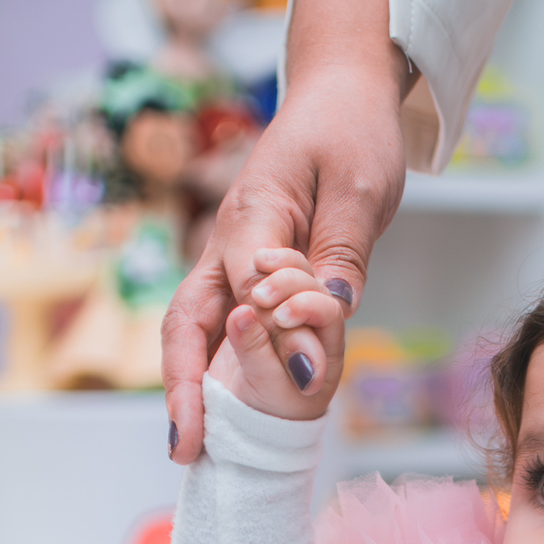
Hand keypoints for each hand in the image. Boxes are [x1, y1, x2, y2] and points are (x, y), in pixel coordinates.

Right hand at [163, 68, 404, 462]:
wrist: (340, 96)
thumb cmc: (352, 133)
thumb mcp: (361, 189)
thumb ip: (340, 254)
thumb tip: (328, 313)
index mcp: (253, 218)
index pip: (249, 291)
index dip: (270, 338)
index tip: (307, 380)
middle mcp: (228, 246)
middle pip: (186, 321)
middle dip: (182, 386)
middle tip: (186, 448)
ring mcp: (231, 263)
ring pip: (196, 332)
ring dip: (189, 389)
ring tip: (190, 447)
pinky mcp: (246, 276)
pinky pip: (223, 331)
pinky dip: (215, 374)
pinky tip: (216, 419)